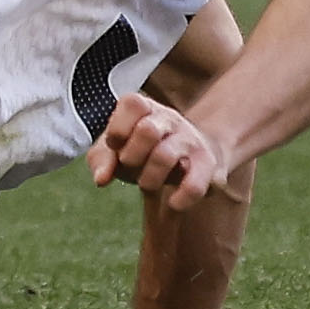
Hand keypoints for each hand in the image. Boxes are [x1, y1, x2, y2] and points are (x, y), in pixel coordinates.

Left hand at [89, 91, 232, 209]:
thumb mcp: (117, 149)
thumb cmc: (143, 151)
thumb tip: (101, 180)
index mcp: (145, 108)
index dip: (118, 128)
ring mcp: (191, 140)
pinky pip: (195, 184)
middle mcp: (170, 119)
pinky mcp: (208, 166)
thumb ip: (102, 160)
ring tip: (146, 185)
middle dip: (131, 156)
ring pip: (166, 156)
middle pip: (147, 130)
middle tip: (129, 166)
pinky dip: (182, 198)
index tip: (114, 145)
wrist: (192, 156)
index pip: (132, 104)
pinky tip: (173, 204)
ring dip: (148, 179)